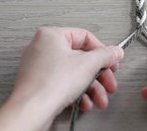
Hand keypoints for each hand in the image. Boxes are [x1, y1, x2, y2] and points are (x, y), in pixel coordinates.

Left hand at [0, 27, 123, 130]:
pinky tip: (85, 103)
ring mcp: (40, 67)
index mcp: (51, 35)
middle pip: (82, 58)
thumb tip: (115, 51)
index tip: (112, 61)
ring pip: (75, 74)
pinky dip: (78, 93)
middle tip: (109, 82)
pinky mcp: (40, 84)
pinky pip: (64, 84)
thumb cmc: (50, 84)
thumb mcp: (88, 64)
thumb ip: (106, 55)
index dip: (103, 50)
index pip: (85, 37)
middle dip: (99, 75)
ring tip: (100, 98)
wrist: (31, 111)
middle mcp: (43, 48)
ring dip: (92, 88)